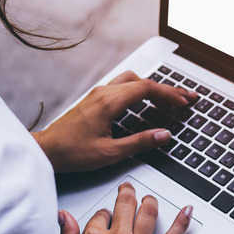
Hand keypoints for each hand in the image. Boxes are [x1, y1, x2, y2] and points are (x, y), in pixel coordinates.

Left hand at [33, 71, 197, 172]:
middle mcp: (104, 93)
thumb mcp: (110, 153)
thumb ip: (140, 142)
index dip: (170, 94)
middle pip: (143, 82)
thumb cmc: (72, 152)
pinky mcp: (95, 99)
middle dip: (168, 89)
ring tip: (170, 98)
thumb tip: (164, 135)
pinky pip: (123, 86)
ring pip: (132, 81)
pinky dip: (140, 90)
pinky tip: (146, 100)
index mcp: (109, 102)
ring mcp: (98, 94)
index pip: (147, 89)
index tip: (185, 102)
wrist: (47, 150)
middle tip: (186, 98)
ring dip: (153, 87)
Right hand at [56, 183, 192, 233]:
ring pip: (149, 214)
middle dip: (127, 193)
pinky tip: (187, 212)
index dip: (103, 215)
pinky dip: (182, 223)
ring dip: (150, 202)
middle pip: (126, 205)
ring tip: (150, 199)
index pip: (101, 213)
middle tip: (129, 189)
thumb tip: (63, 216)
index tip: (104, 220)